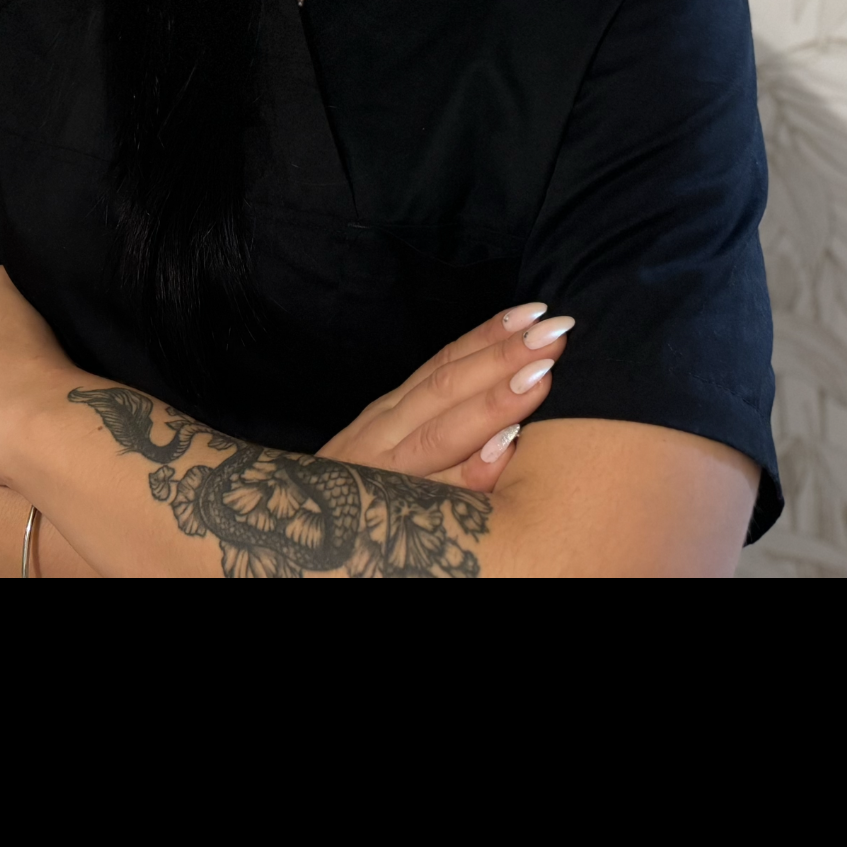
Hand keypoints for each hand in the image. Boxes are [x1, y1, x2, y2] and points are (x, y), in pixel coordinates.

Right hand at [316, 302, 572, 494]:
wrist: (292, 536)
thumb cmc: (362, 492)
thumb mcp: (388, 444)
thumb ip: (435, 417)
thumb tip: (504, 389)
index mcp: (390, 413)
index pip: (443, 363)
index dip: (488, 336)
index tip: (534, 310)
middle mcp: (383, 435)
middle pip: (446, 389)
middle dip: (502, 358)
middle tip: (554, 333)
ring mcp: (385, 475)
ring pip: (442, 433)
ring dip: (494, 404)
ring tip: (540, 377)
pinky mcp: (388, 517)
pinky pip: (437, 495)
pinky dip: (470, 472)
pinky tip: (506, 451)